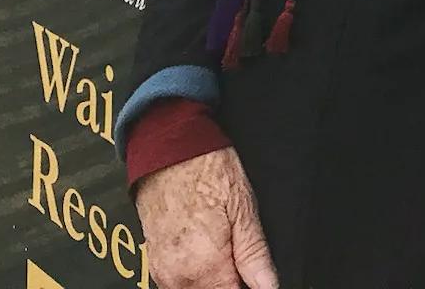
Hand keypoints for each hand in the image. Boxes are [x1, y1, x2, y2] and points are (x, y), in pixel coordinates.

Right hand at [135, 147, 278, 288]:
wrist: (166, 149)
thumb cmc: (205, 169)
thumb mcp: (243, 207)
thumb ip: (255, 254)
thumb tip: (269, 285)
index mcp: (204, 268)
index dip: (251, 287)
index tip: (259, 277)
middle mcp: (177, 278)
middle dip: (234, 282)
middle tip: (245, 257)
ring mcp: (163, 272)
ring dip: (216, 280)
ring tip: (228, 248)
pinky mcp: (156, 263)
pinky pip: (180, 283)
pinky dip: (199, 276)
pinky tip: (210, 251)